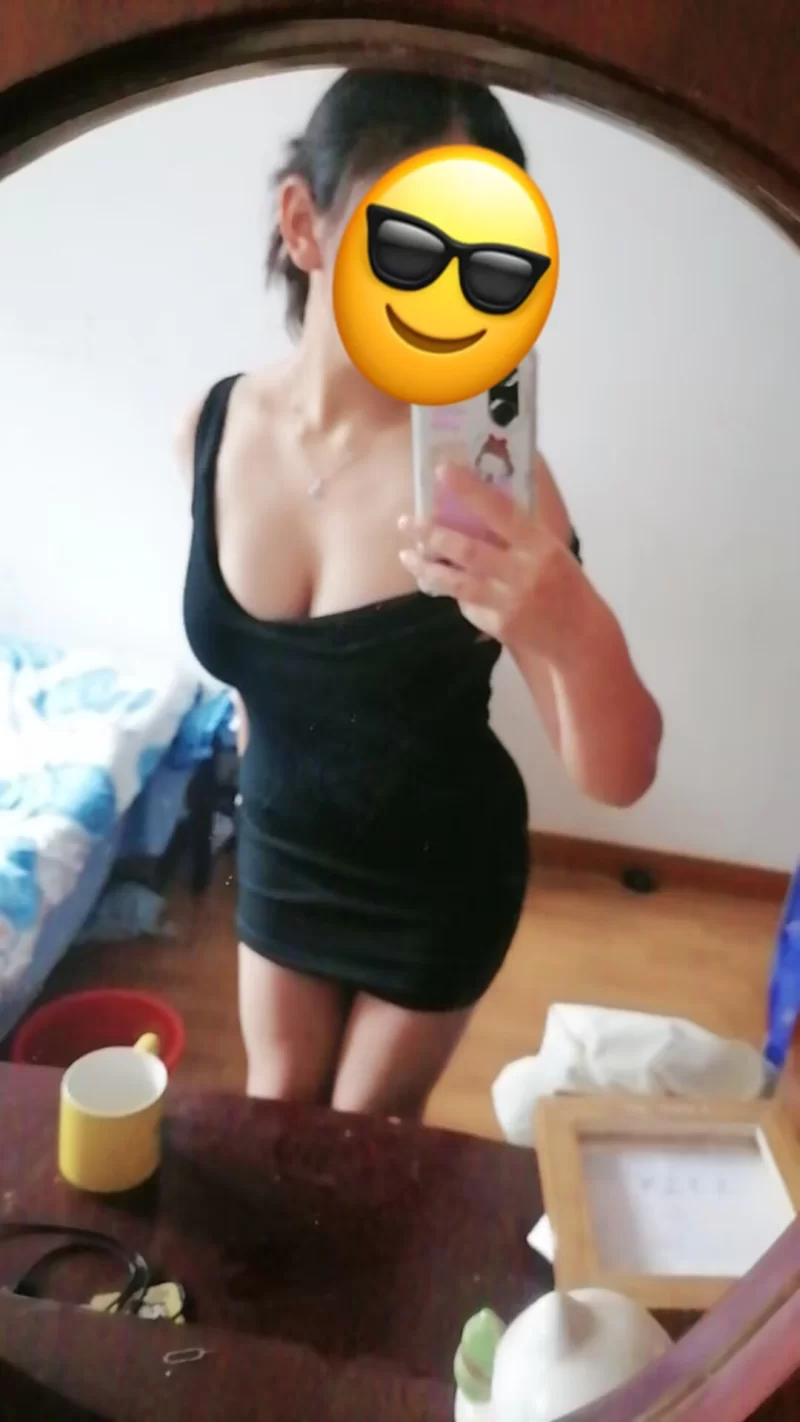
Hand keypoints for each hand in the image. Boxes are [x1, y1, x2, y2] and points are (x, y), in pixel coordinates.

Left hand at [399, 462, 583, 659]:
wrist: (580, 636)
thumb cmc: (564, 584)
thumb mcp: (550, 551)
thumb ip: (518, 533)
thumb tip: (475, 504)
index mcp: (541, 545)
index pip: (501, 510)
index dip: (469, 490)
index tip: (441, 470)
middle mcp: (524, 572)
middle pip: (467, 549)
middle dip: (431, 534)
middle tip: (406, 521)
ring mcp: (509, 602)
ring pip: (456, 582)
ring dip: (426, 567)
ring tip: (405, 555)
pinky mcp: (499, 626)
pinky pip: (467, 604)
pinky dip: (453, 592)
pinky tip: (442, 583)